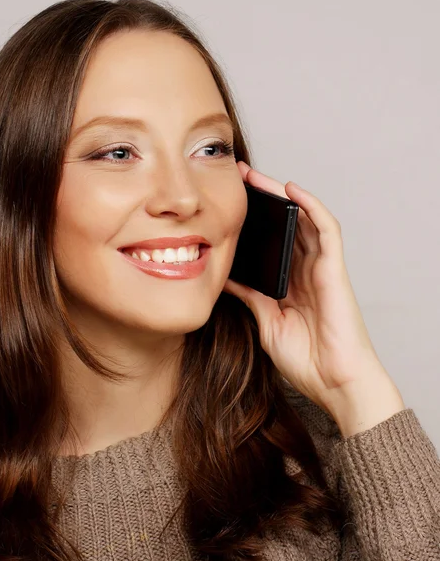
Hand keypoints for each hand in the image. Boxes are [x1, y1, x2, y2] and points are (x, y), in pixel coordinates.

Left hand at [223, 162, 404, 430]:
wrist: (334, 383)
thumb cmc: (306, 360)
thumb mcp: (266, 322)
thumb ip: (251, 297)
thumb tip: (225, 278)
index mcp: (290, 283)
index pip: (272, 242)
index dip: (254, 222)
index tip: (227, 205)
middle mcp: (306, 270)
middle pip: (286, 224)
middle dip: (263, 200)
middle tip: (238, 179)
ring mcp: (322, 268)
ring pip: (304, 219)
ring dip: (282, 195)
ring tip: (256, 177)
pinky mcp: (334, 269)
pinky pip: (326, 229)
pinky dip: (311, 207)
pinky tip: (292, 190)